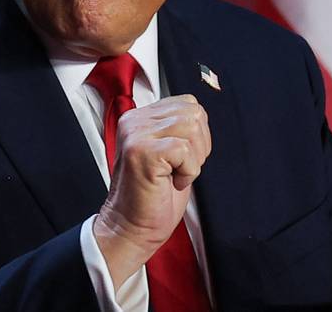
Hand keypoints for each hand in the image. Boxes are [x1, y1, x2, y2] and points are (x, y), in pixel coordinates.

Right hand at [93, 95, 210, 288]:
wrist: (132, 228)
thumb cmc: (154, 196)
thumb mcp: (169, 152)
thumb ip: (178, 128)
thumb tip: (200, 114)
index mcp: (140, 117)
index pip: (188, 103)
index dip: (198, 133)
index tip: (182, 158)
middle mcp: (134, 120)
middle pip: (193, 113)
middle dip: (200, 145)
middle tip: (181, 168)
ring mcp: (135, 135)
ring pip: (191, 127)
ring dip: (194, 158)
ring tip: (175, 174)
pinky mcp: (141, 151)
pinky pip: (185, 149)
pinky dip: (189, 171)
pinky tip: (173, 182)